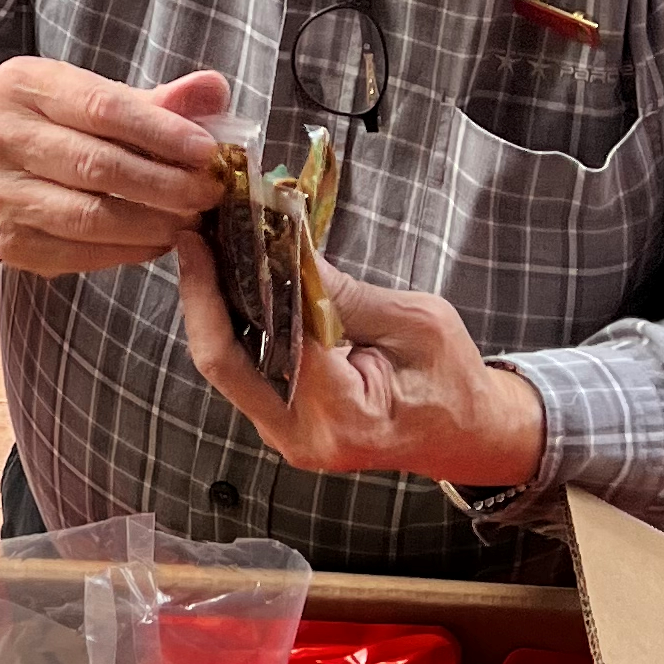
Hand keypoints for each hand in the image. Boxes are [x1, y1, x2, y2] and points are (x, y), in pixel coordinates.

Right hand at [0, 63, 232, 272]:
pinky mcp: (8, 243)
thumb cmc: (58, 122)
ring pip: (89, 217)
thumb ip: (158, 99)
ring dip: (153, 223)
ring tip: (193, 219)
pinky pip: (80, 253)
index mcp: (22, 84)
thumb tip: (214, 91)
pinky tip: (161, 240)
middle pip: (95, 165)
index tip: (207, 151)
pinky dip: (130, 250)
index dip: (160, 131)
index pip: (101, 107)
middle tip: (211, 192)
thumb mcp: (96, 96)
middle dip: (165, 183)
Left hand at [167, 238, 547, 490]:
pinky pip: (242, 372)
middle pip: (223, 360)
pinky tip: (229, 285)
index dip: (250, 275)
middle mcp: (300, 435)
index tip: (233, 226)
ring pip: (225, 366)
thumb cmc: (454, 381)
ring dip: (212, 308)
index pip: (278, 334)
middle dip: (202, 293)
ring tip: (208, 249)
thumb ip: (344, 292)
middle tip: (195, 236)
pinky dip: (233, 327)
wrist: (468, 437)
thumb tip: (285, 246)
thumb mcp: (415, 322)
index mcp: (343, 414)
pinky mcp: (280, 424)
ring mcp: (285, 436)